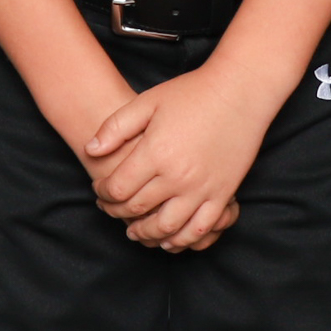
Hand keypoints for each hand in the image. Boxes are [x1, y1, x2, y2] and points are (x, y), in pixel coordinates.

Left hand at [83, 63, 275, 249]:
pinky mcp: (223, 193)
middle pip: (138, 209)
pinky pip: (200, 229)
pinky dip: (182, 240)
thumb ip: (115, 127)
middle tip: (110, 209)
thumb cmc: (191, 93)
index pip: (118, 188)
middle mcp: (177, 176)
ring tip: (135, 231)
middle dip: (117, 212)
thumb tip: (90, 150)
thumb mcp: (147, 101)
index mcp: (155, 152)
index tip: (99, 189)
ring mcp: (202, 188)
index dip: (102, 193)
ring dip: (146, 233)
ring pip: (167, 227)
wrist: (239, 91)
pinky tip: (171, 239)